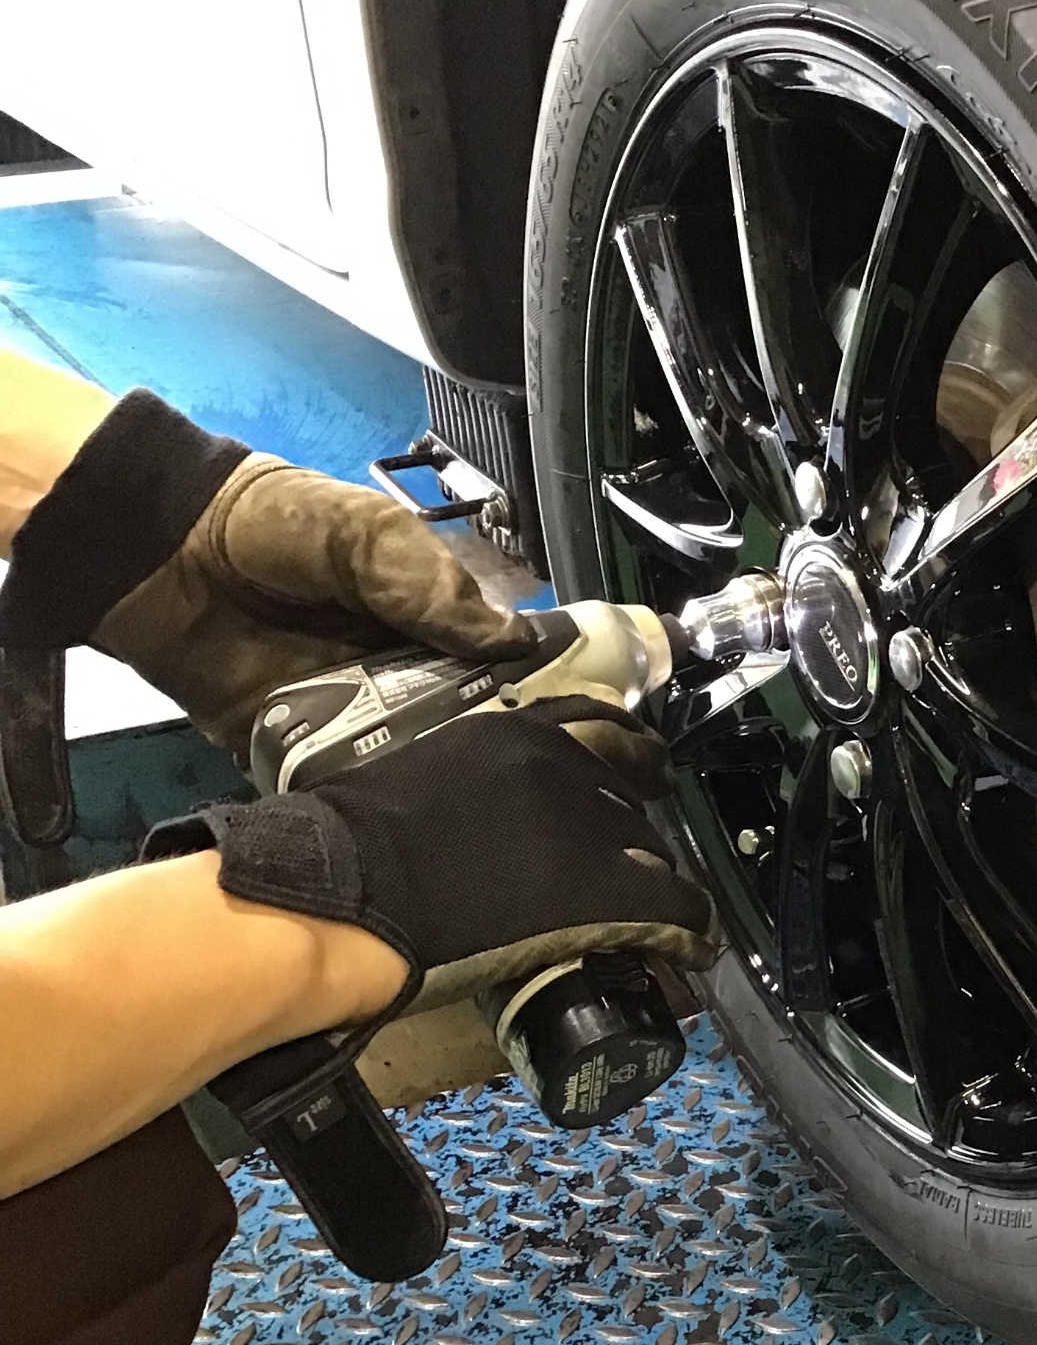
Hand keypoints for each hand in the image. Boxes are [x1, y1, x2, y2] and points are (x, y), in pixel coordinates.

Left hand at [0, 386, 527, 756]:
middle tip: (510, 779)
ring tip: (456, 808)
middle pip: (463, 730)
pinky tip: (387, 819)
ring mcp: (349, 721)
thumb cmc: (272, 524)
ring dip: (427, 786)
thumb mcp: (369, 532)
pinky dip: (357, 805)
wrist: (160, 551)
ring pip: (407, 769)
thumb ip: (435, 586)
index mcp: (431, 621)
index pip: (500, 668)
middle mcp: (401, 678)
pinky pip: (336, 790)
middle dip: (484, 753)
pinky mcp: (294, 754)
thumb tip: (515, 643)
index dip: (534, 694)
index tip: (568, 726)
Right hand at [142, 693, 718, 1028]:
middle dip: (639, 819)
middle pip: (631, 789)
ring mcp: (588, 828)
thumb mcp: (417, 770)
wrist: (346, 893)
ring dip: (656, 879)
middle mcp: (565, 765)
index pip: (600, 724)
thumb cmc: (350, 837)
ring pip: (653, 851)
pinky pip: (674, 910)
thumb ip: (459, 771)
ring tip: (659, 910)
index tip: (636, 771)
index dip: (626, 754)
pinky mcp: (600, 893)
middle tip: (640, 849)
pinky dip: (691, 932)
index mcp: (517, 729)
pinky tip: (694, 951)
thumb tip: (464, 795)